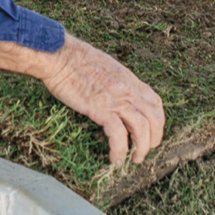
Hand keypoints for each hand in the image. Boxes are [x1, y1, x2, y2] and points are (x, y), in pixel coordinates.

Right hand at [36, 34, 164, 164]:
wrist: (57, 55)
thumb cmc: (72, 58)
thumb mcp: (102, 65)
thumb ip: (113, 79)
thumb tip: (112, 90)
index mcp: (128, 78)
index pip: (155, 102)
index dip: (156, 121)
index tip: (150, 132)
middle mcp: (127, 89)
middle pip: (155, 118)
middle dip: (154, 139)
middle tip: (143, 151)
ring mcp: (116, 99)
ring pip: (143, 129)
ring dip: (142, 148)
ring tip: (134, 159)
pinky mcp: (101, 108)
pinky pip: (119, 135)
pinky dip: (120, 151)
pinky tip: (115, 159)